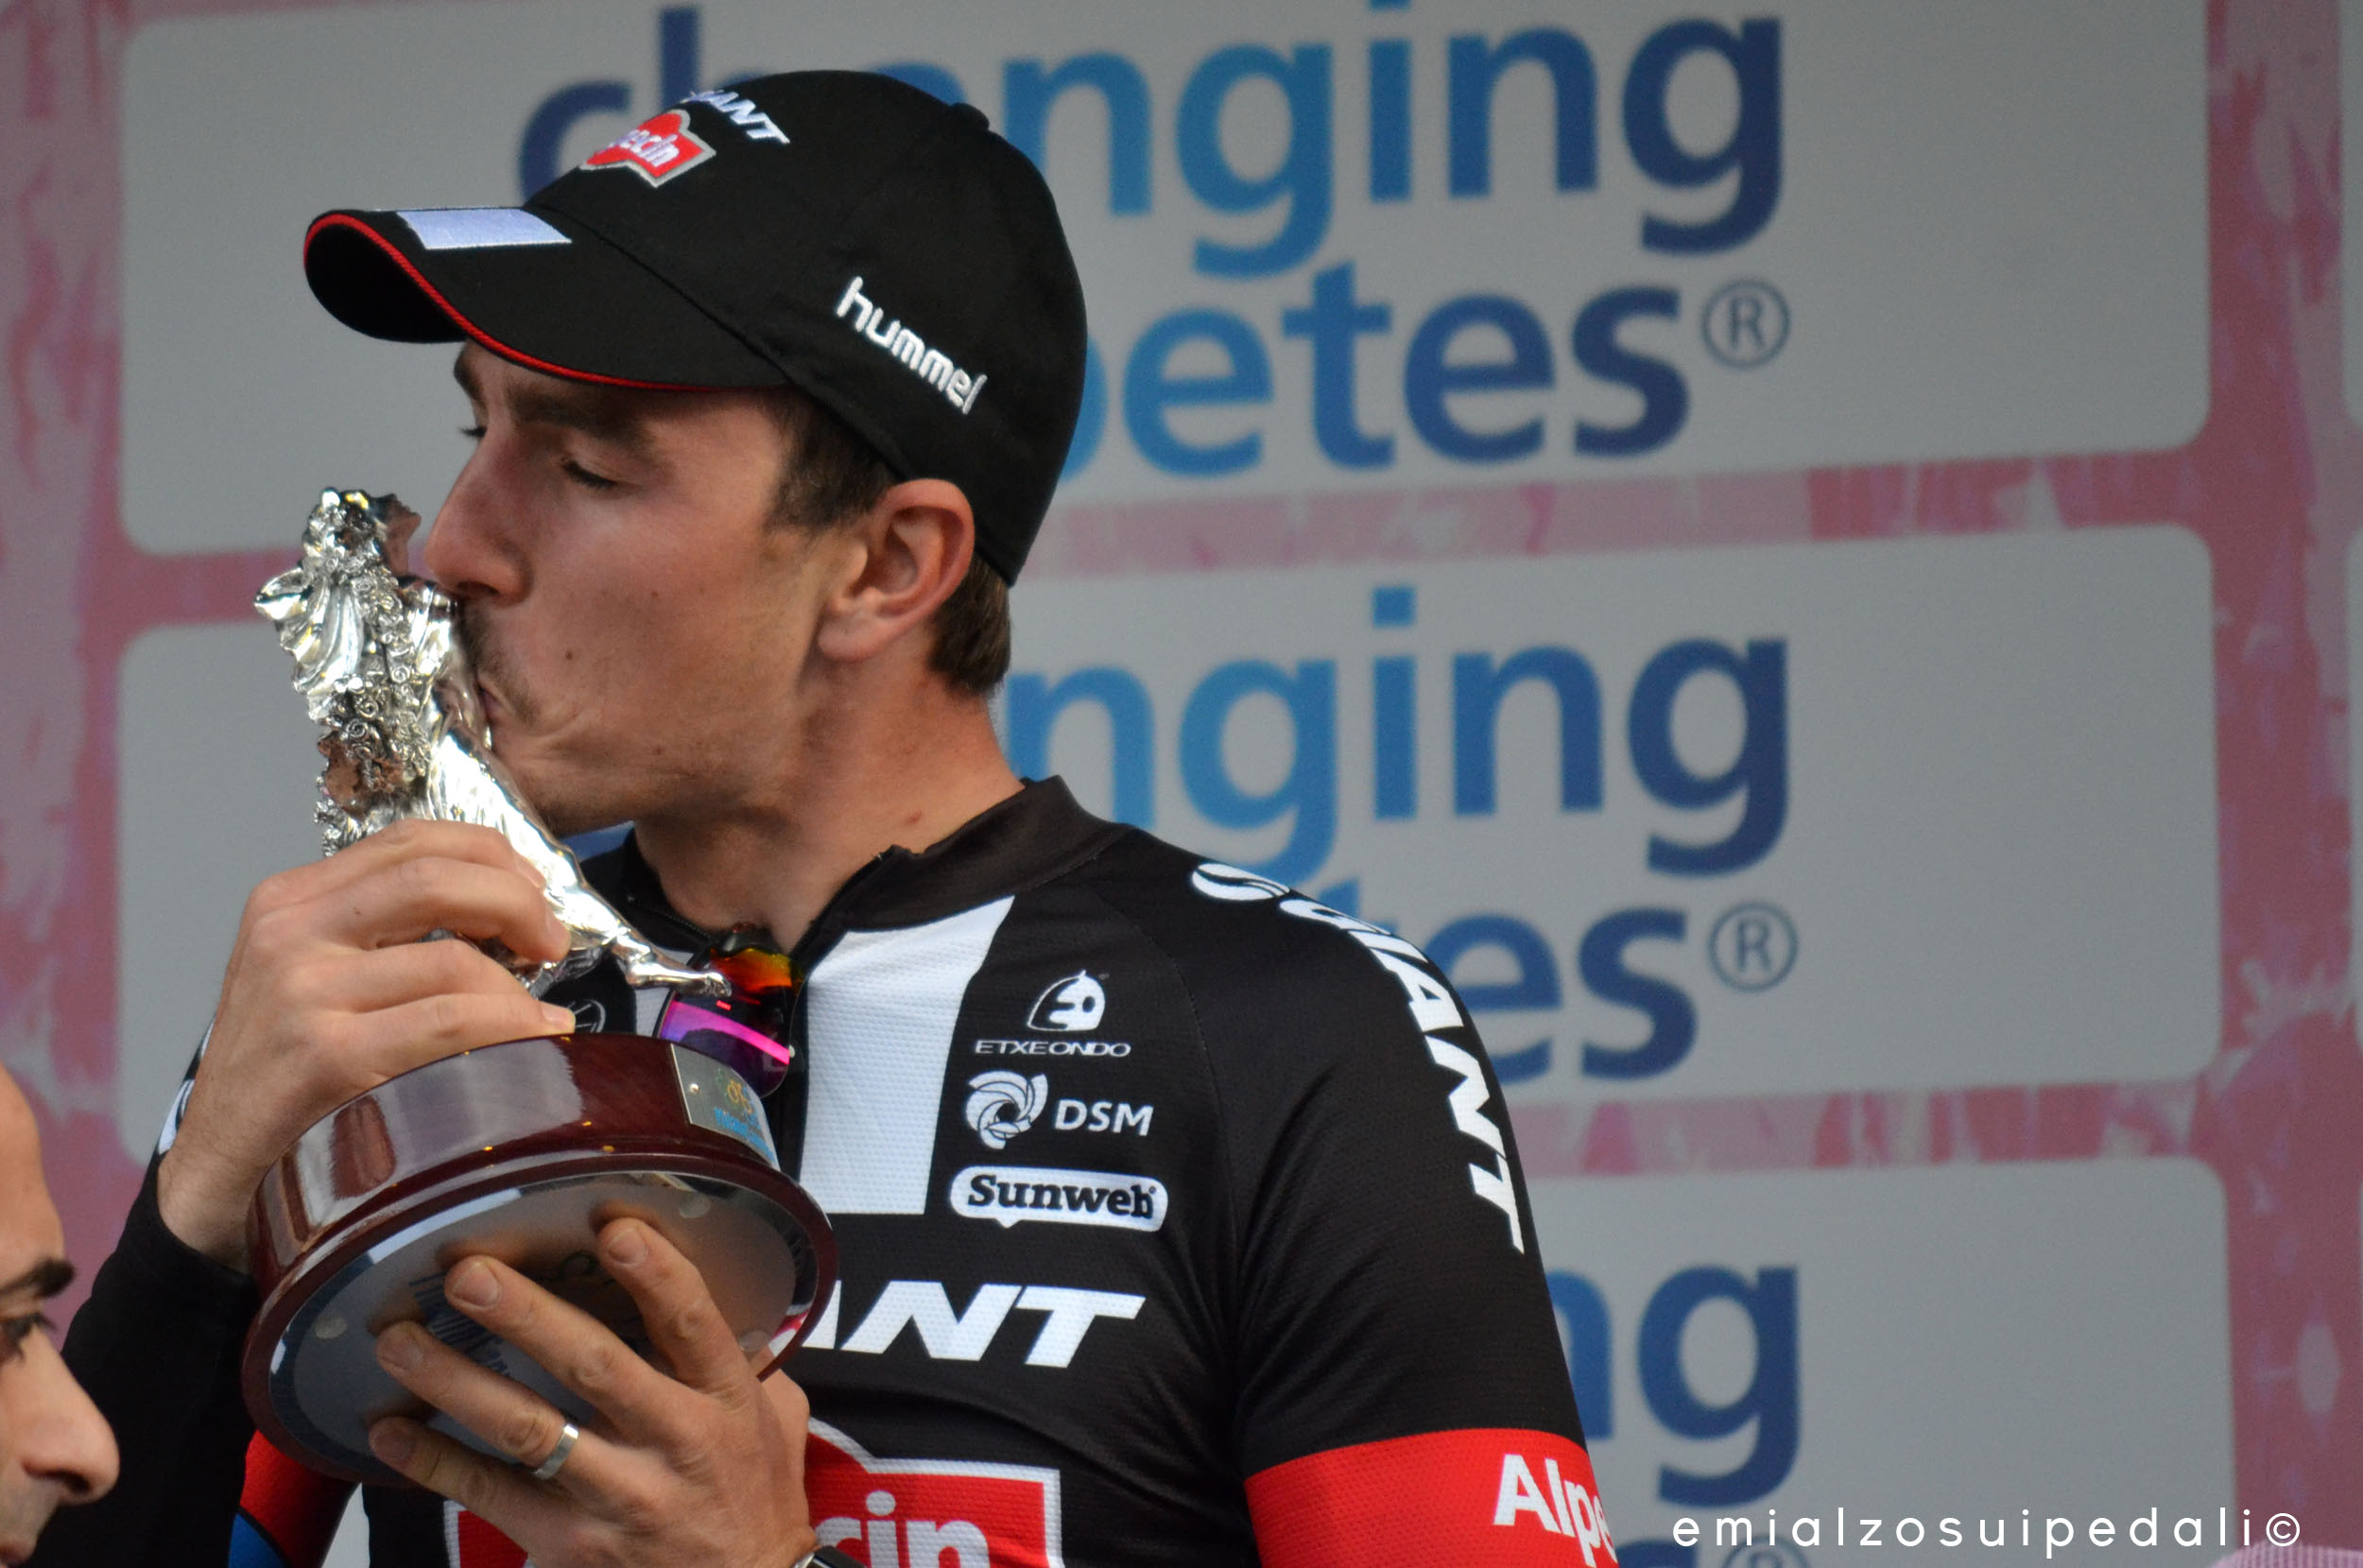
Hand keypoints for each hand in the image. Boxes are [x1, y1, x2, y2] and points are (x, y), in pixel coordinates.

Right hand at [157, 819, 573, 1266]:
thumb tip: (505, 908)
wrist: (216, 1171)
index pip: (410, 839)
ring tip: (540, 1017)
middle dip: (519, 902)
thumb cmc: (283, 1075)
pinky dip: (513, 1027)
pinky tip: (539, 1039)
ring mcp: (302, 993)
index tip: (536, 888)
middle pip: (436, 878)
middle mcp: (289, 934)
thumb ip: (381, 931)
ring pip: (454, 960)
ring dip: (519, 989)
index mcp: (289, 901)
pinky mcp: (325, 1056)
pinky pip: (450, 1023)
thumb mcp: (309, 976)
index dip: (492, 854)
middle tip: (554, 939)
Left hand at [367, 1218, 816, 1567]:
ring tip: (400, 1341)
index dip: (655, 1275)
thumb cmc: (753, 1499)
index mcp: (725, 1400)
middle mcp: (673, 1442)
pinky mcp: (568, 1543)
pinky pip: (490, 1496)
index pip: (692, 1325)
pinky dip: (434, 1462)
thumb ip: (746, 1357)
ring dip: (457, 1382)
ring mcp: (618, 1496)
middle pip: (595, 1367)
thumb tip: (715, 1287)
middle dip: (526, 1316)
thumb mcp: (775, 1421)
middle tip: (468, 1273)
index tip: (612, 1229)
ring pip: (528, 1431)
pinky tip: (389, 1428)